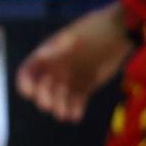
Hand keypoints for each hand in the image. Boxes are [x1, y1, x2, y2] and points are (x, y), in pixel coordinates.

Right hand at [17, 5, 133, 121]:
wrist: (120, 32)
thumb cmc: (94, 29)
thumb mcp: (74, 35)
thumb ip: (58, 46)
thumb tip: (41, 55)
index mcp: (47, 55)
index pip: (28, 72)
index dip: (25, 83)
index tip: (29, 93)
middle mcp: (56, 69)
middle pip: (43, 88)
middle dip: (44, 98)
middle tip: (50, 106)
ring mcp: (71, 78)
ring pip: (59, 98)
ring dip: (59, 107)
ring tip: (64, 115)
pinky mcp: (86, 86)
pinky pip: (77, 101)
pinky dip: (75, 110)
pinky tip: (75, 116)